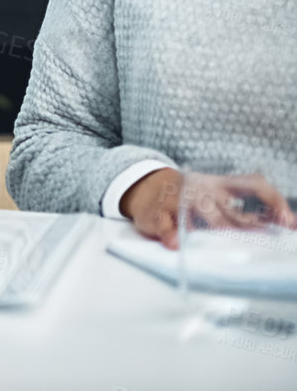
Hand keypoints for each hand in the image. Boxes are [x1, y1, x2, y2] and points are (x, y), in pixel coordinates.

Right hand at [122, 168, 296, 248]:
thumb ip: (249, 213)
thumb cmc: (192, 198)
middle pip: (229, 206)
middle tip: (262, 241)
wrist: (146, 188)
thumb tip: (291, 224)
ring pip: (200, 210)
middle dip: (247, 225)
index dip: (273, 201)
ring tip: (226, 242)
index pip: (254, 184)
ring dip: (215, 226)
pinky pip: (166, 225)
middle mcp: (202, 189)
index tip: (288, 222)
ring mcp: (178, 198)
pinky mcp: (157, 213)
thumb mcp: (220, 198)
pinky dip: (171, 235)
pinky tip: (176, 244)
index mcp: (221, 185)